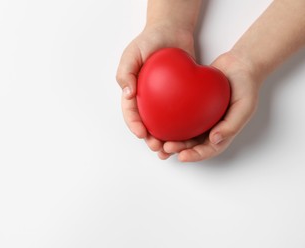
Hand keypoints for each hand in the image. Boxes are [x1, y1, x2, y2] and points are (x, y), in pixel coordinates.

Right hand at [116, 24, 194, 158]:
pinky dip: (181, 127)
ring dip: (165, 139)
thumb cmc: (149, 40)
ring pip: (163, 124)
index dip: (134, 125)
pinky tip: (188, 136)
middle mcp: (147, 99)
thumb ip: (126, 72)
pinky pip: (180, 114)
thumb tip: (128, 94)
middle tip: (157, 147)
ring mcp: (163, 99)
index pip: (131, 112)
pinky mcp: (179, 97)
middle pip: (147, 124)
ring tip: (171, 149)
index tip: (142, 133)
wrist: (172, 31)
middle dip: (150, 139)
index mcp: (133, 92)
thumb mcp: (132, 53)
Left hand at [162, 51, 261, 161]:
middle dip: (177, 149)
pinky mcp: (190, 105)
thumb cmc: (246, 87)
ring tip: (156, 141)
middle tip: (164, 148)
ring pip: (181, 132)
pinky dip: (167, 120)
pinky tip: (155, 120)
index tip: (181, 156)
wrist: (238, 65)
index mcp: (222, 133)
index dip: (194, 156)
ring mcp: (199, 117)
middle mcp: (209, 128)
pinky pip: (177, 115)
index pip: (207, 150)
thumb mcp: (245, 107)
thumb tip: (214, 140)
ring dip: (169, 139)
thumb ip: (232, 125)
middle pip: (191, 144)